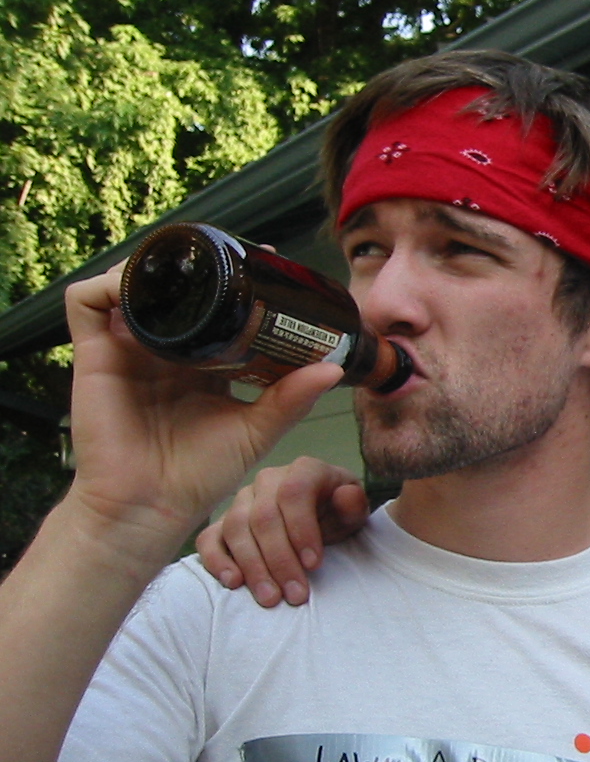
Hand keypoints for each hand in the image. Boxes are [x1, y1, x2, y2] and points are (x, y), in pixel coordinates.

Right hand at [61, 265, 344, 552]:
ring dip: (155, 267)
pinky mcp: (93, 354)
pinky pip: (85, 302)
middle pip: (177, 287)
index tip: (267, 262)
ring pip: (133, 285)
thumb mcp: (256, 430)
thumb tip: (332, 369)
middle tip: (230, 255)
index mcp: (201, 363)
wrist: (150, 506)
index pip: (218, 306)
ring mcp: (127, 349)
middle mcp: (165, 350)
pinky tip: (140, 290)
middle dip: (198, 264)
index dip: (236, 280)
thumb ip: (291, 399)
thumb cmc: (199, 475)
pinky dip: (108, 284)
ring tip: (187, 267)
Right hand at [197, 458, 368, 605]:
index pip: (294, 493)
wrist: (320, 517)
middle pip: (264, 517)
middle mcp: (268, 480)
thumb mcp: (353, 511)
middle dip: (280, 560)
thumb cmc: (337, 515)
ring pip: (236, 529)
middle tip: (295, 595)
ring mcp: (242, 500)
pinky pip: (209, 539)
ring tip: (271, 598)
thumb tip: (346, 495)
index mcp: (303, 470)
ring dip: (253, 567)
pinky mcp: (222, 523)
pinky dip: (217, 561)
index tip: (314, 565)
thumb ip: (353, 504)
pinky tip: (234, 583)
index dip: (302, 530)